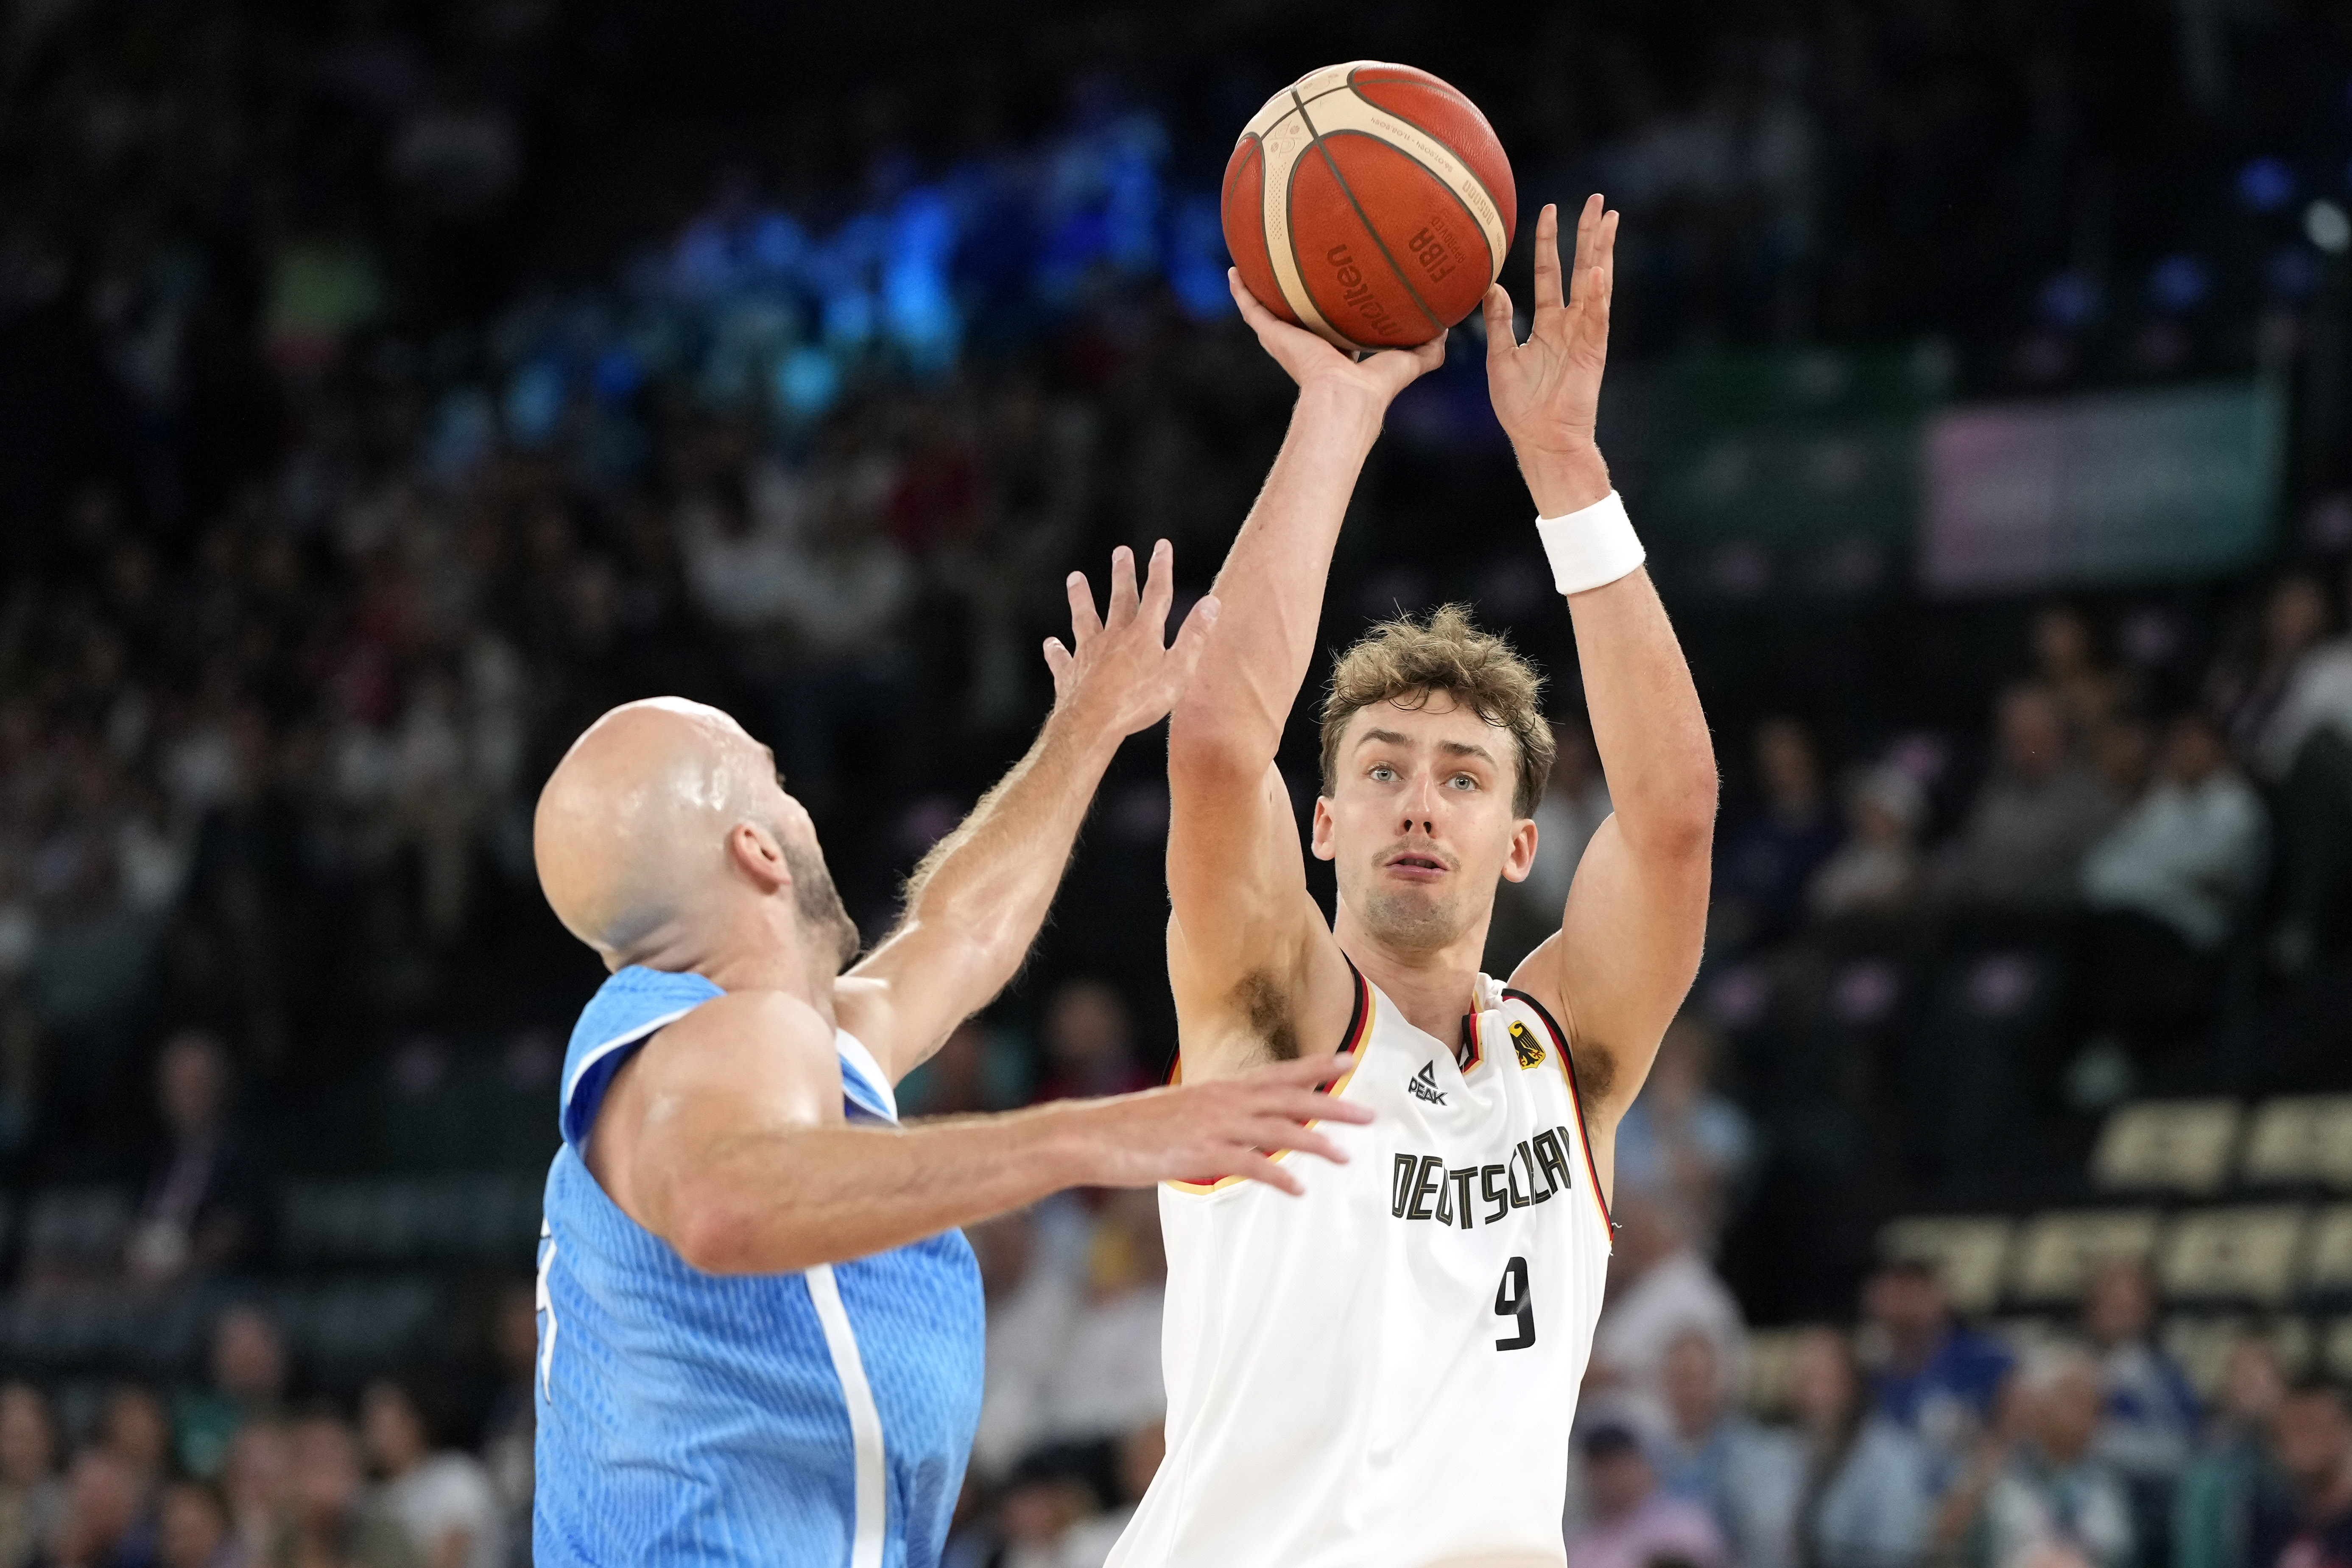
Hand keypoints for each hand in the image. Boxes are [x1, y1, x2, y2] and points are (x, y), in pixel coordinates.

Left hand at [1043, 539, 1220, 737]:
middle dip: (1123, 574)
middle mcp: (1113, 636)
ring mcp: (1088, 653)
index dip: (1160, 569)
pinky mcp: (1070, 674)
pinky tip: (1050, 643)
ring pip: (1084, 619)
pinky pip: (1062, 659)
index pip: (1156, 594)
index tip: (1161, 546)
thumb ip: (1194, 635)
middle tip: (1121, 551)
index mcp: (1143, 634)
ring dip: (1081, 597)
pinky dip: (1056, 651)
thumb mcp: (1178, 669)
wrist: (1094, 722)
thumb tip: (1211, 602)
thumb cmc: (1140, 700)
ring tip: (1075, 578)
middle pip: (1119, 599)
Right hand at [1064, 1051, 1372, 1195]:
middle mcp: (1224, 1101)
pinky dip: (1277, 1177)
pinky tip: (1298, 1190)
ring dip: (1314, 1142)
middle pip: (1289, 1098)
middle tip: (1369, 1114)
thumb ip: (1216, 1116)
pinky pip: (1249, 1166)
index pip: (1278, 1072)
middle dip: (1332, 1104)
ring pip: (1278, 1130)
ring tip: (1346, 1155)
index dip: (1316, 1066)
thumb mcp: (1183, 1111)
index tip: (1349, 1059)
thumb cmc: (1136, 1127)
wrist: (1094, 1135)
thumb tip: (1239, 1127)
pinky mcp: (1201, 1155)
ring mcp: (1214, 1127)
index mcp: (1221, 1088)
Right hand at [1227, 270, 1445, 417]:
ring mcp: (1288, 340)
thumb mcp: (1410, 360)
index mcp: (1337, 351)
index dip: (1335, 308)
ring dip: (1261, 288)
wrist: (1346, 398)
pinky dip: (1241, 291)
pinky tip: (1234, 271)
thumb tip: (1447, 326)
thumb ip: (1429, 347)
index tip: (1338, 287)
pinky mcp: (1273, 336)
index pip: (1333, 326)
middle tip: (1293, 266)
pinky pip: (1251, 309)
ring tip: (1254, 261)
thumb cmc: (1377, 387)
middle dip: (1295, 295)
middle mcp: (1310, 344)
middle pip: (1298, 314)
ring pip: (1269, 309)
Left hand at [1482, 197, 1616, 514]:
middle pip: (1581, 267)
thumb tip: (1492, 287)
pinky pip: (1596, 319)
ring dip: (1602, 251)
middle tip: (1596, 200)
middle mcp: (1569, 323)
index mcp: (1547, 323)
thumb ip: (1498, 323)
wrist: (1540, 441)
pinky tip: (1600, 270)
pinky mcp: (1592, 352)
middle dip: (1588, 234)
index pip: (1549, 272)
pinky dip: (1597, 295)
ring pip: (1596, 283)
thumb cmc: (1521, 408)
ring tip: (1609, 218)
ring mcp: (1584, 335)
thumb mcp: (1500, 358)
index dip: (1548, 242)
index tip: (1548, 210)